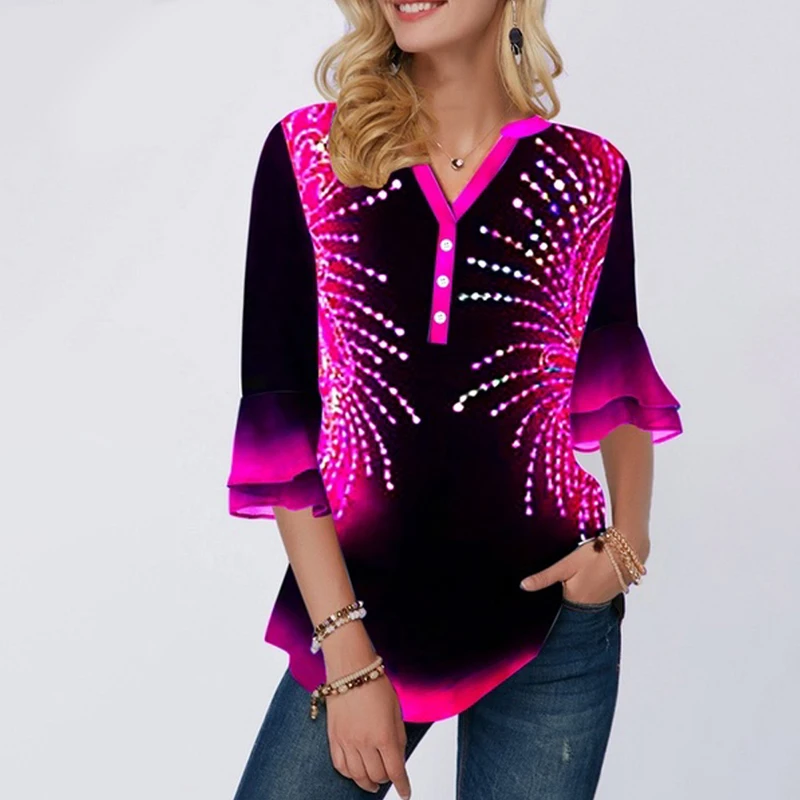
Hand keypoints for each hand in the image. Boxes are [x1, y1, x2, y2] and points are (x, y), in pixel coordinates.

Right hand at [326, 671, 411, 798]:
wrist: (350, 669)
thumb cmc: (375, 684)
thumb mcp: (396, 709)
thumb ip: (398, 736)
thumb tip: (398, 756)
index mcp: (384, 735)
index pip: (395, 771)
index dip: (402, 785)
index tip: (405, 792)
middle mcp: (364, 742)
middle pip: (377, 775)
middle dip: (386, 780)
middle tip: (390, 778)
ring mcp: (346, 741)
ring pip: (357, 776)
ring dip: (367, 783)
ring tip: (373, 783)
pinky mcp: (333, 738)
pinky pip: (340, 766)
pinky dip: (349, 774)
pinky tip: (355, 773)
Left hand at [519, 540, 624, 603]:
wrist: (627, 549)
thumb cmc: (594, 556)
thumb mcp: (565, 565)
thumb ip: (544, 577)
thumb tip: (523, 586)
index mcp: (576, 600)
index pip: (560, 601)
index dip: (558, 589)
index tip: (558, 579)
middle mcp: (592, 605)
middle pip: (575, 598)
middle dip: (571, 586)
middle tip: (574, 570)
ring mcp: (606, 598)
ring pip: (589, 593)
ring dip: (585, 583)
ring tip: (586, 569)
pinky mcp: (616, 590)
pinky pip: (601, 589)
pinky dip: (597, 581)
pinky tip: (597, 569)